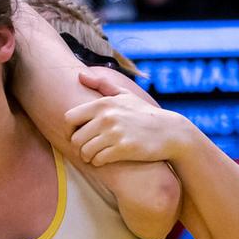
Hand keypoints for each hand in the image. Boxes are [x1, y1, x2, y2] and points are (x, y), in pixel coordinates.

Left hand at [64, 68, 191, 166]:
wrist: (170, 132)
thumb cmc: (144, 113)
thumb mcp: (125, 95)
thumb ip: (101, 85)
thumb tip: (79, 76)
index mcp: (103, 103)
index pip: (69, 118)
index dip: (69, 130)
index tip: (77, 135)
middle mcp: (107, 117)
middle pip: (75, 138)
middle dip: (79, 147)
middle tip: (86, 150)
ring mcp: (115, 133)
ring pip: (85, 151)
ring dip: (87, 157)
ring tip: (94, 156)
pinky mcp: (124, 148)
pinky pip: (98, 160)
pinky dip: (98, 162)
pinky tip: (104, 160)